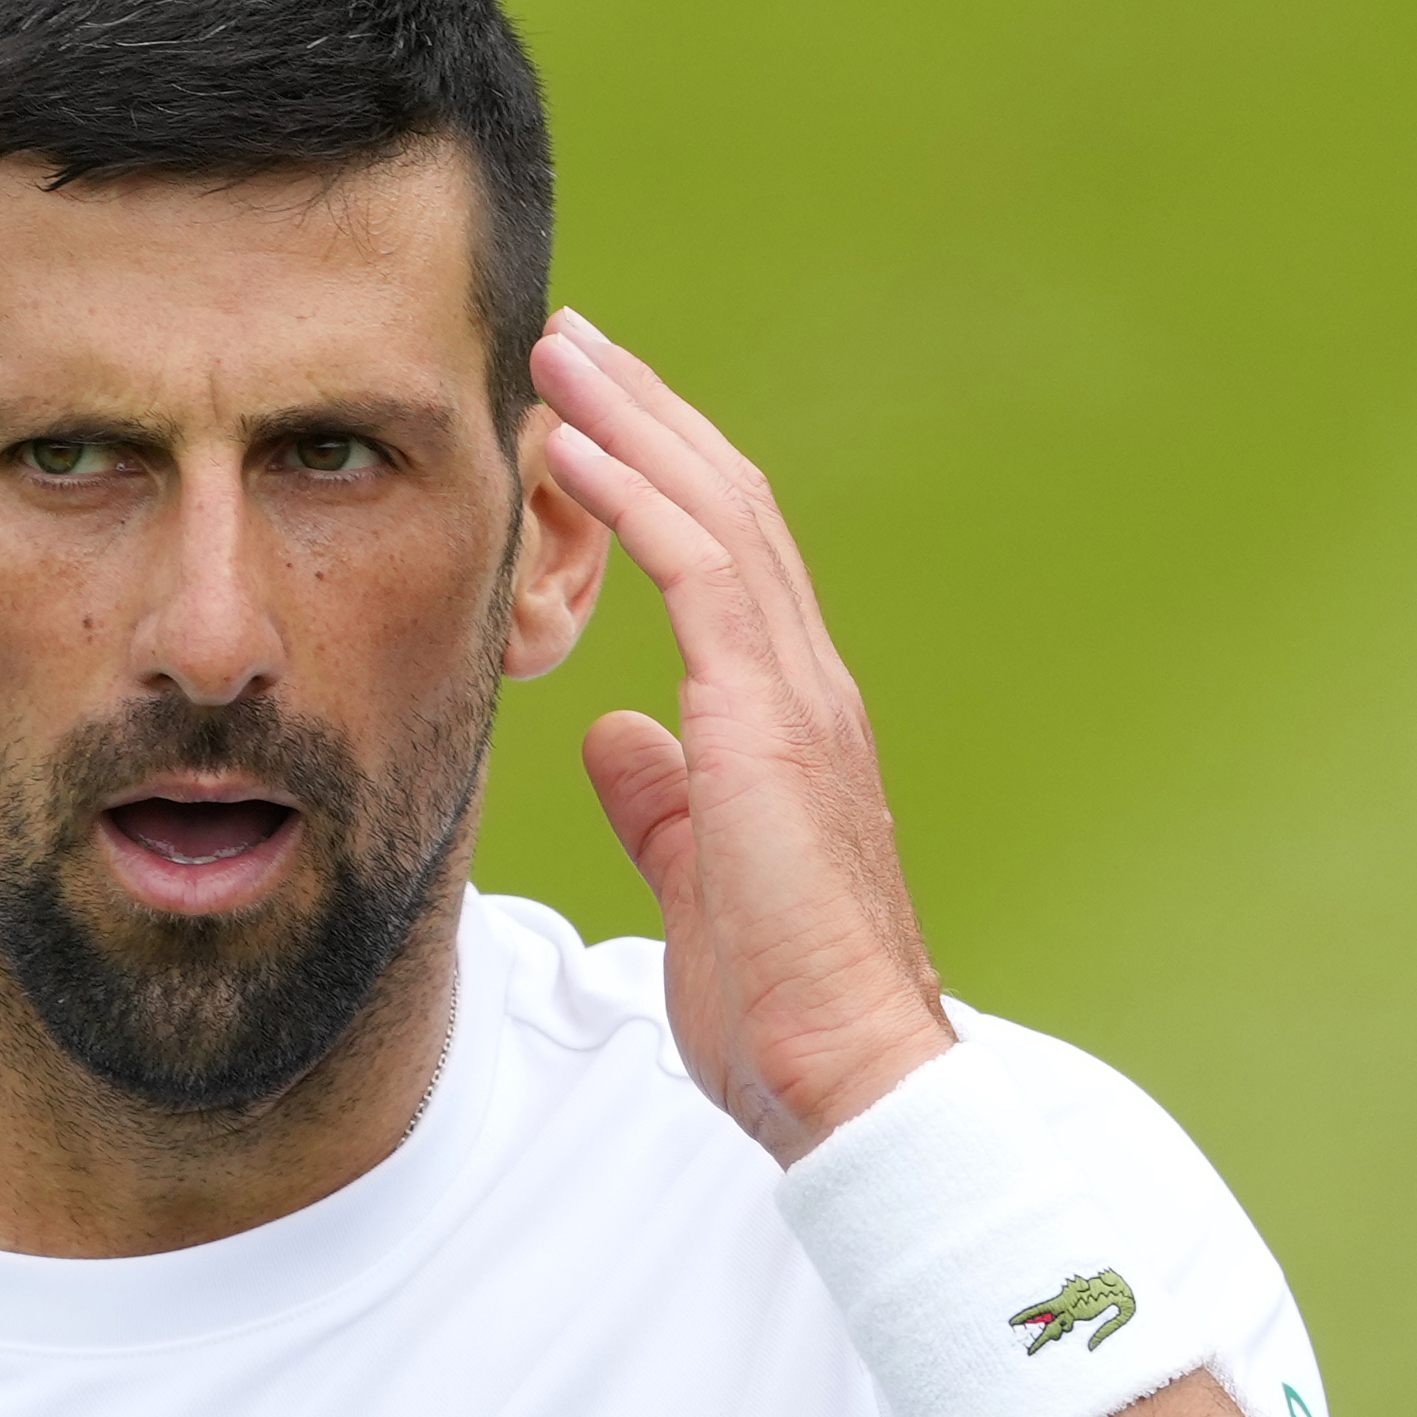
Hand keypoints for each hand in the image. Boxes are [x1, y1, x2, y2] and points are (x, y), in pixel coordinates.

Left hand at [532, 311, 949, 1162]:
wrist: (851, 1072)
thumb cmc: (782, 1006)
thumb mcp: (698, 885)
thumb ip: (664, 807)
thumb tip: (618, 743)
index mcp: (787, 720)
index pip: (728, 564)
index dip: (662, 480)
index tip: (591, 422)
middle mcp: (805, 685)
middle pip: (728, 506)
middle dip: (648, 415)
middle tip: (575, 344)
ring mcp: (797, 695)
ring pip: (719, 513)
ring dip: (636, 424)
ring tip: (566, 356)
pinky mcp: (770, 720)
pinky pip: (702, 573)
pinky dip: (641, 499)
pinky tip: (584, 449)